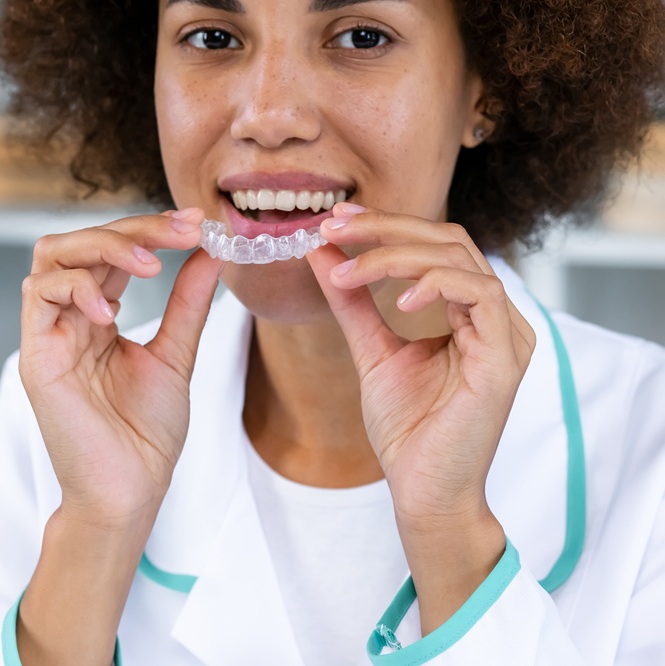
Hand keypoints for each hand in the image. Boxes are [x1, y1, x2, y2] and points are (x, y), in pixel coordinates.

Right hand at [20, 209, 223, 530]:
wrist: (129, 489)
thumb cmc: (145, 434)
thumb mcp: (175, 355)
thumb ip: (187, 303)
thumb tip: (210, 251)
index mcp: (99, 315)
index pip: (114, 250)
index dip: (152, 229)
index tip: (197, 224)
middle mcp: (70, 317)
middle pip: (83, 240)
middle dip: (134, 227)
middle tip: (183, 230)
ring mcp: (50, 333)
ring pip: (53, 255)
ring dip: (104, 246)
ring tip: (150, 266)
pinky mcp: (37, 355)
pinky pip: (39, 295)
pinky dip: (77, 288)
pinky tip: (112, 312)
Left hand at [306, 206, 535, 524]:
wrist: (424, 490)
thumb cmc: (407, 429)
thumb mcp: (372, 351)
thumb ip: (352, 303)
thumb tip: (321, 252)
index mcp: (470, 311)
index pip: (435, 245)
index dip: (387, 224)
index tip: (337, 220)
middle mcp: (495, 316)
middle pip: (448, 240)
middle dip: (386, 228)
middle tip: (334, 227)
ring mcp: (507, 334)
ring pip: (459, 258)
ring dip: (395, 255)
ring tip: (346, 272)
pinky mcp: (506, 357)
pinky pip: (479, 294)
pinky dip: (433, 284)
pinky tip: (395, 300)